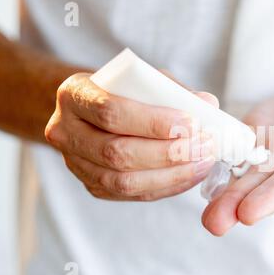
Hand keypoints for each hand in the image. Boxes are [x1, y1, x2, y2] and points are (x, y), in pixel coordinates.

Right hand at [45, 73, 217, 200]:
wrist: (92, 111)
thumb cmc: (123, 91)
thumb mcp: (143, 80)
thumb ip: (172, 90)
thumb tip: (208, 104)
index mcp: (74, 95)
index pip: (111, 113)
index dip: (153, 122)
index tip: (191, 123)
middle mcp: (66, 132)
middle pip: (117, 153)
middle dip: (168, 153)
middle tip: (204, 146)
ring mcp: (76, 164)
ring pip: (123, 181)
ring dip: (171, 175)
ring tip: (203, 162)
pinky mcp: (93, 186)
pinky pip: (132, 194)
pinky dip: (167, 187)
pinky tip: (191, 175)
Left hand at [202, 61, 273, 235]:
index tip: (248, 214)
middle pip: (264, 183)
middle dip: (239, 203)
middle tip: (213, 225)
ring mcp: (273, 146)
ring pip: (245, 171)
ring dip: (224, 191)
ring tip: (204, 215)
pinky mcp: (258, 132)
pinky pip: (235, 147)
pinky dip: (217, 159)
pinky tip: (195, 169)